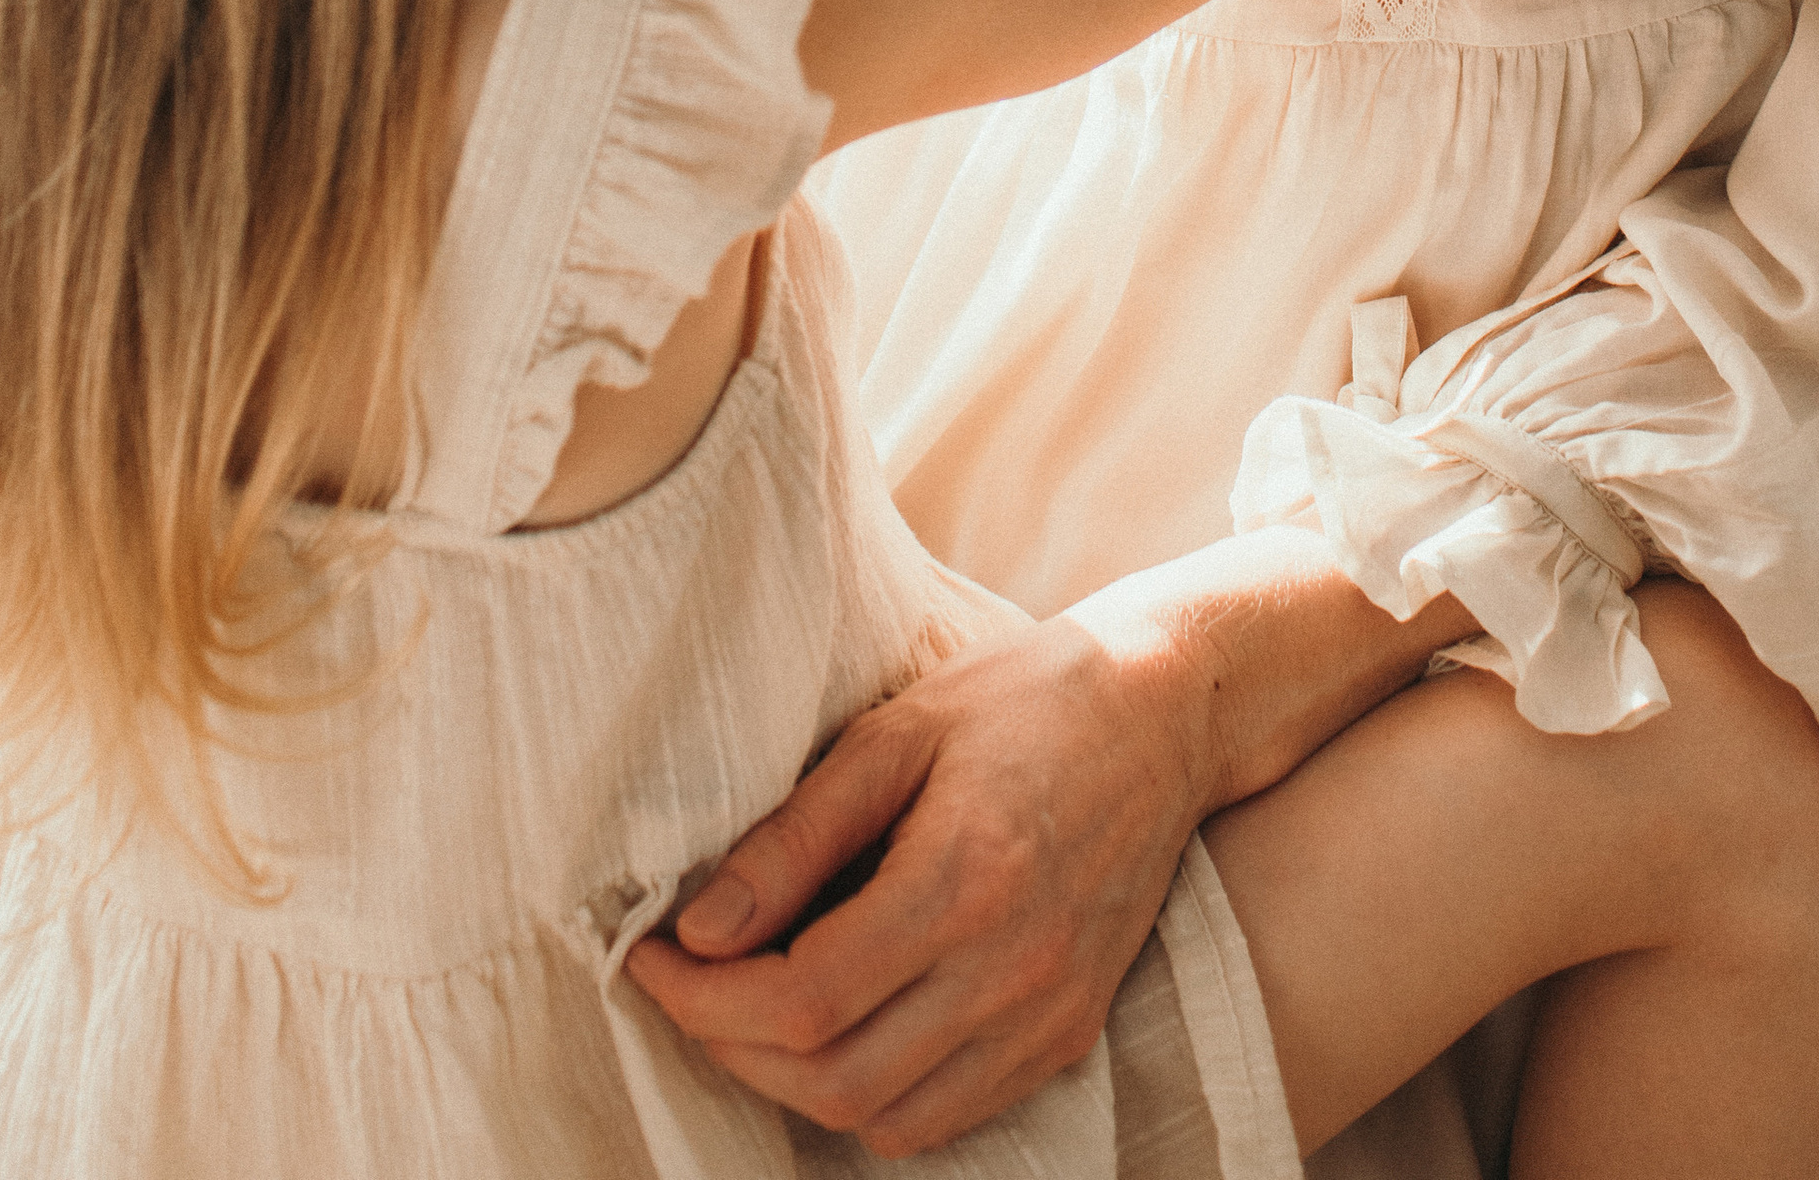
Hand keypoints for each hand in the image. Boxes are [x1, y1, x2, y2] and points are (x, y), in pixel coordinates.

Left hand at [621, 607, 1211, 1155]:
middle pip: (833, 1078)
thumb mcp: (898, 732)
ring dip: (794, 1084)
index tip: (650, 956)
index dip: (704, 997)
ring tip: (746, 1010)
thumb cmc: (1025, 699)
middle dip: (730, 1047)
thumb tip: (700, 928)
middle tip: (684, 986)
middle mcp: (1011, 972)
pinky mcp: (1068, 1035)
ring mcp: (1047, 1017)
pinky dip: (872, 1099)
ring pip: (886, 1120)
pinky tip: (838, 1029)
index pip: (803, 999)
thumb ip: (796, 835)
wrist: (1168, 713)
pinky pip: (947, 1115)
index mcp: (964, 882)